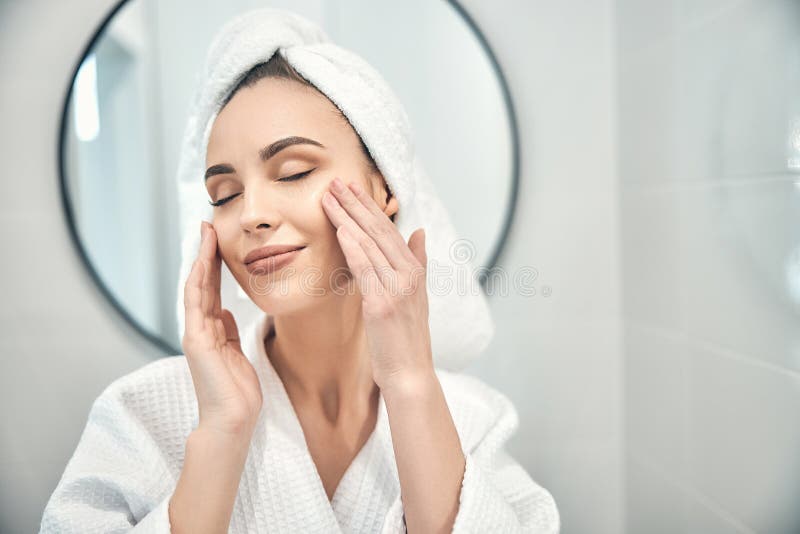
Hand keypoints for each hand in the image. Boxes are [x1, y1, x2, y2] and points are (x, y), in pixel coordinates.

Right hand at [182, 220, 262, 436]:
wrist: (233, 419)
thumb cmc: (237, 391)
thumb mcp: (236, 352)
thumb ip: (228, 330)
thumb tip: (226, 309)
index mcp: (211, 330)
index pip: (210, 289)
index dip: (213, 264)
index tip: (218, 240)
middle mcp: (200, 328)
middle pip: (201, 283)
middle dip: (205, 254)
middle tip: (207, 225)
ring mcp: (195, 334)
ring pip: (196, 288)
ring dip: (200, 260)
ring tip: (205, 234)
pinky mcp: (196, 342)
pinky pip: (195, 306)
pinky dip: (197, 283)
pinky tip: (201, 264)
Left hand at [321, 177, 433, 390]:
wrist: (410, 375)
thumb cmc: (407, 340)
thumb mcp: (417, 297)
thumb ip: (417, 262)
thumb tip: (420, 232)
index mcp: (415, 272)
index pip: (389, 230)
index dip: (369, 207)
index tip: (351, 188)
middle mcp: (409, 276)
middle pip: (378, 231)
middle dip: (355, 203)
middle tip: (336, 181)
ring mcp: (397, 289)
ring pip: (369, 244)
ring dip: (347, 217)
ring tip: (329, 197)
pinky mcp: (382, 304)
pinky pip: (365, 268)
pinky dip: (353, 245)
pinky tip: (340, 228)